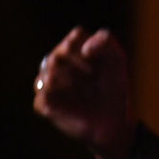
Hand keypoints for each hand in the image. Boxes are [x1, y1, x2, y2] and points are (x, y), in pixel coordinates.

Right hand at [33, 27, 136, 158]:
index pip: (74, 40)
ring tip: (86, 94)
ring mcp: (45, 82)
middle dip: (84, 72)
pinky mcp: (43, 104)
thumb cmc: (113, 86)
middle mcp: (54, 61)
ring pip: (49, 76)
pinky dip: (64, 103)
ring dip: (74, 86)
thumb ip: (105, 41)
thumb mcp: (116, 58)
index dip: (92, 55)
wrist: (114, 118)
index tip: (103, 66)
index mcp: (70, 46)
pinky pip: (44, 98)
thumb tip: (86, 49)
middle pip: (59, 57)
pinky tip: (75, 105)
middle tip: (95, 82)